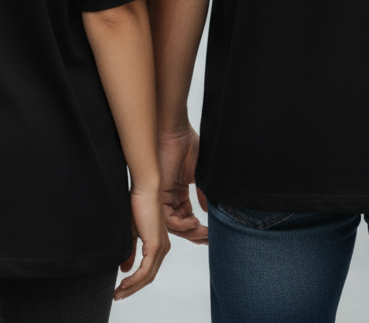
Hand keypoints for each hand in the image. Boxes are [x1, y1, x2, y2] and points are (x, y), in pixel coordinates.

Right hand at [114, 189, 169, 300]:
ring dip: (132, 287)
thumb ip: (130, 251)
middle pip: (148, 277)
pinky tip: (123, 284)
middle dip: (132, 289)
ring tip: (117, 294)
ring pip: (147, 276)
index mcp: (159, 244)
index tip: (120, 290)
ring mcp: (161, 247)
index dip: (135, 283)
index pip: (148, 271)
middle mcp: (163, 248)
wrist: (144, 188)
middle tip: (117, 296)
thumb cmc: (137, 205)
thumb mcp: (131, 233)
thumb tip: (124, 270)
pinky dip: (134, 279)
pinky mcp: (155, 245)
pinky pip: (145, 270)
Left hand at [158, 125, 208, 243]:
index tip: (211, 234)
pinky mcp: (157, 194)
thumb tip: (210, 211)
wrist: (175, 130)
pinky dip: (180, 224)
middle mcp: (168, 197)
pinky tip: (193, 221)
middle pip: (179, 225)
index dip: (198, 228)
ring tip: (202, 231)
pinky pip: (166, 218)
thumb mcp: (200, 174)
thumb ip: (204, 194)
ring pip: (172, 225)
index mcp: (177, 192)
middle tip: (208, 238)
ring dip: (188, 231)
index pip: (186, 217)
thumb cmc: (187, 144)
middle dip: (194, 234)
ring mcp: (162, 197)